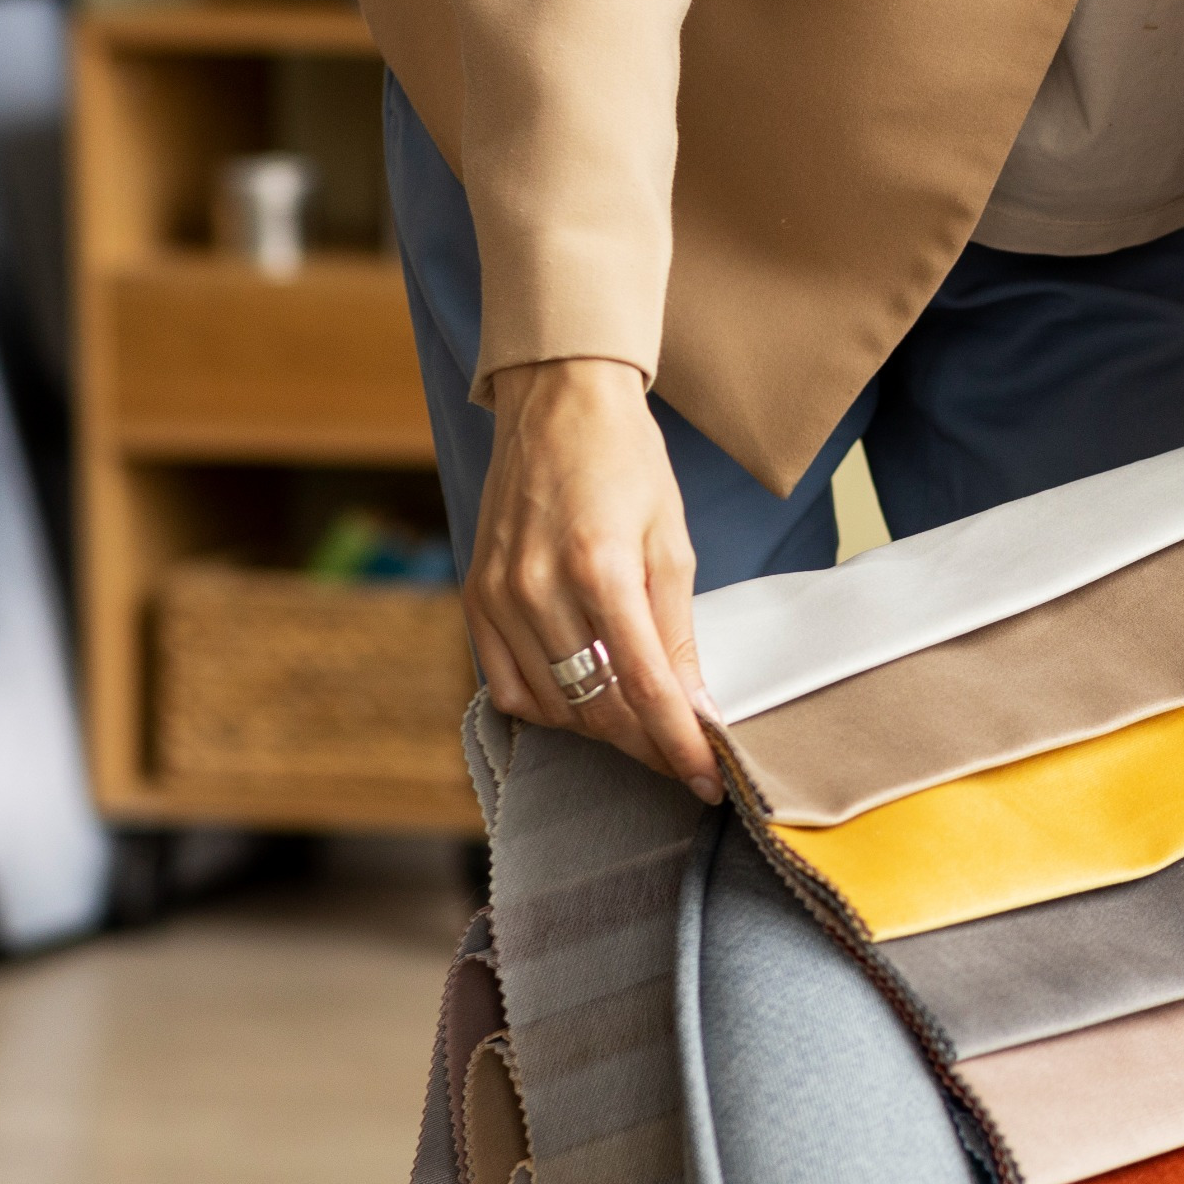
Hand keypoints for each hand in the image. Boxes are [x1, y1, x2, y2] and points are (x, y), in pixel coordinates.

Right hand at [468, 358, 722, 800]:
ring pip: (553, 706)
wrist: (557, 403)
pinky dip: (549, 708)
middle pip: (598, 708)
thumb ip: (677, 633)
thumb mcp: (672, 544)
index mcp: (600, 570)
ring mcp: (498, 596)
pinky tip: (585, 702)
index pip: (646, 688)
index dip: (680, 745)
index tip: (709, 780)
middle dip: (648, 745)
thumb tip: (695, 710)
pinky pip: (507, 686)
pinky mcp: (474, 598)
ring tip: (643, 729)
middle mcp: (538, 589)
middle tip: (684, 760)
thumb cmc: (627, 464)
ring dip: (603, 731)